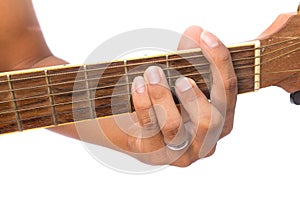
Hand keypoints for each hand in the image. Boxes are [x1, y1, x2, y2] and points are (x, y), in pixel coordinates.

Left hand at [127, 26, 236, 166]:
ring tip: (152, 72)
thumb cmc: (170, 103)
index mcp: (222, 120)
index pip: (229, 90)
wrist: (141, 130)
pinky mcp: (154, 154)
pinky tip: (138, 84)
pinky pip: (149, 129)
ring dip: (161, 95)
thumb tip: (194, 31)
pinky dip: (143, 103)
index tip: (205, 35)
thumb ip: (191, 57)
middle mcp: (206, 141)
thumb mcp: (184, 81)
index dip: (219, 61)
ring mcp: (180, 152)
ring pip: (174, 127)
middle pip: (211, 120)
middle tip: (179, 76)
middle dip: (193, 94)